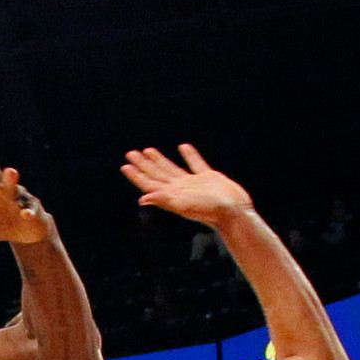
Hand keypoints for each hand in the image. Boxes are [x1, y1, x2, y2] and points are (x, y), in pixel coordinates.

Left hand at [121, 142, 253, 228]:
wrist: (233, 212)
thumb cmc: (209, 211)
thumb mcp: (184, 205)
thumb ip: (163, 199)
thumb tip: (142, 199)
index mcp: (171, 195)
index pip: (149, 183)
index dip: (137, 175)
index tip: (125, 165)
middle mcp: (180, 189)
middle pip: (156, 174)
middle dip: (143, 164)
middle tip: (131, 153)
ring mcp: (194, 184)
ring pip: (172, 168)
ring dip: (159, 160)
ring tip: (148, 150)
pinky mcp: (209, 178)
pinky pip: (196, 163)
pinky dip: (189, 155)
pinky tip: (184, 147)